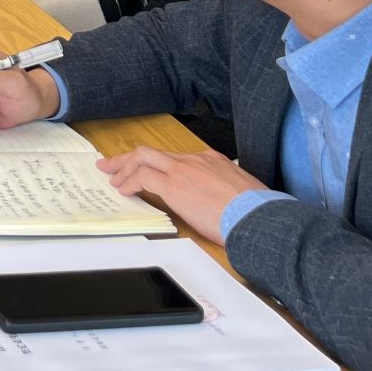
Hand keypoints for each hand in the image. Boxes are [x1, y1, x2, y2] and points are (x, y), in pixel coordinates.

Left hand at [95, 148, 268, 241]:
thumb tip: (222, 203)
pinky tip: (124, 189)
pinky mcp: (175, 185)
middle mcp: (196, 160)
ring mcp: (184, 170)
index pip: (176, 157)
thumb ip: (226, 191)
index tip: (147, 169)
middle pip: (153, 152)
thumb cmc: (257, 213)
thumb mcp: (243, 193)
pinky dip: (129, 181)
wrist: (259, 218)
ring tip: (112, 177)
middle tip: (112, 165)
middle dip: (129, 158)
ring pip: (143, 158)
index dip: (157, 163)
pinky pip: (143, 176)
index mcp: (213, 160)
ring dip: (123, 167)